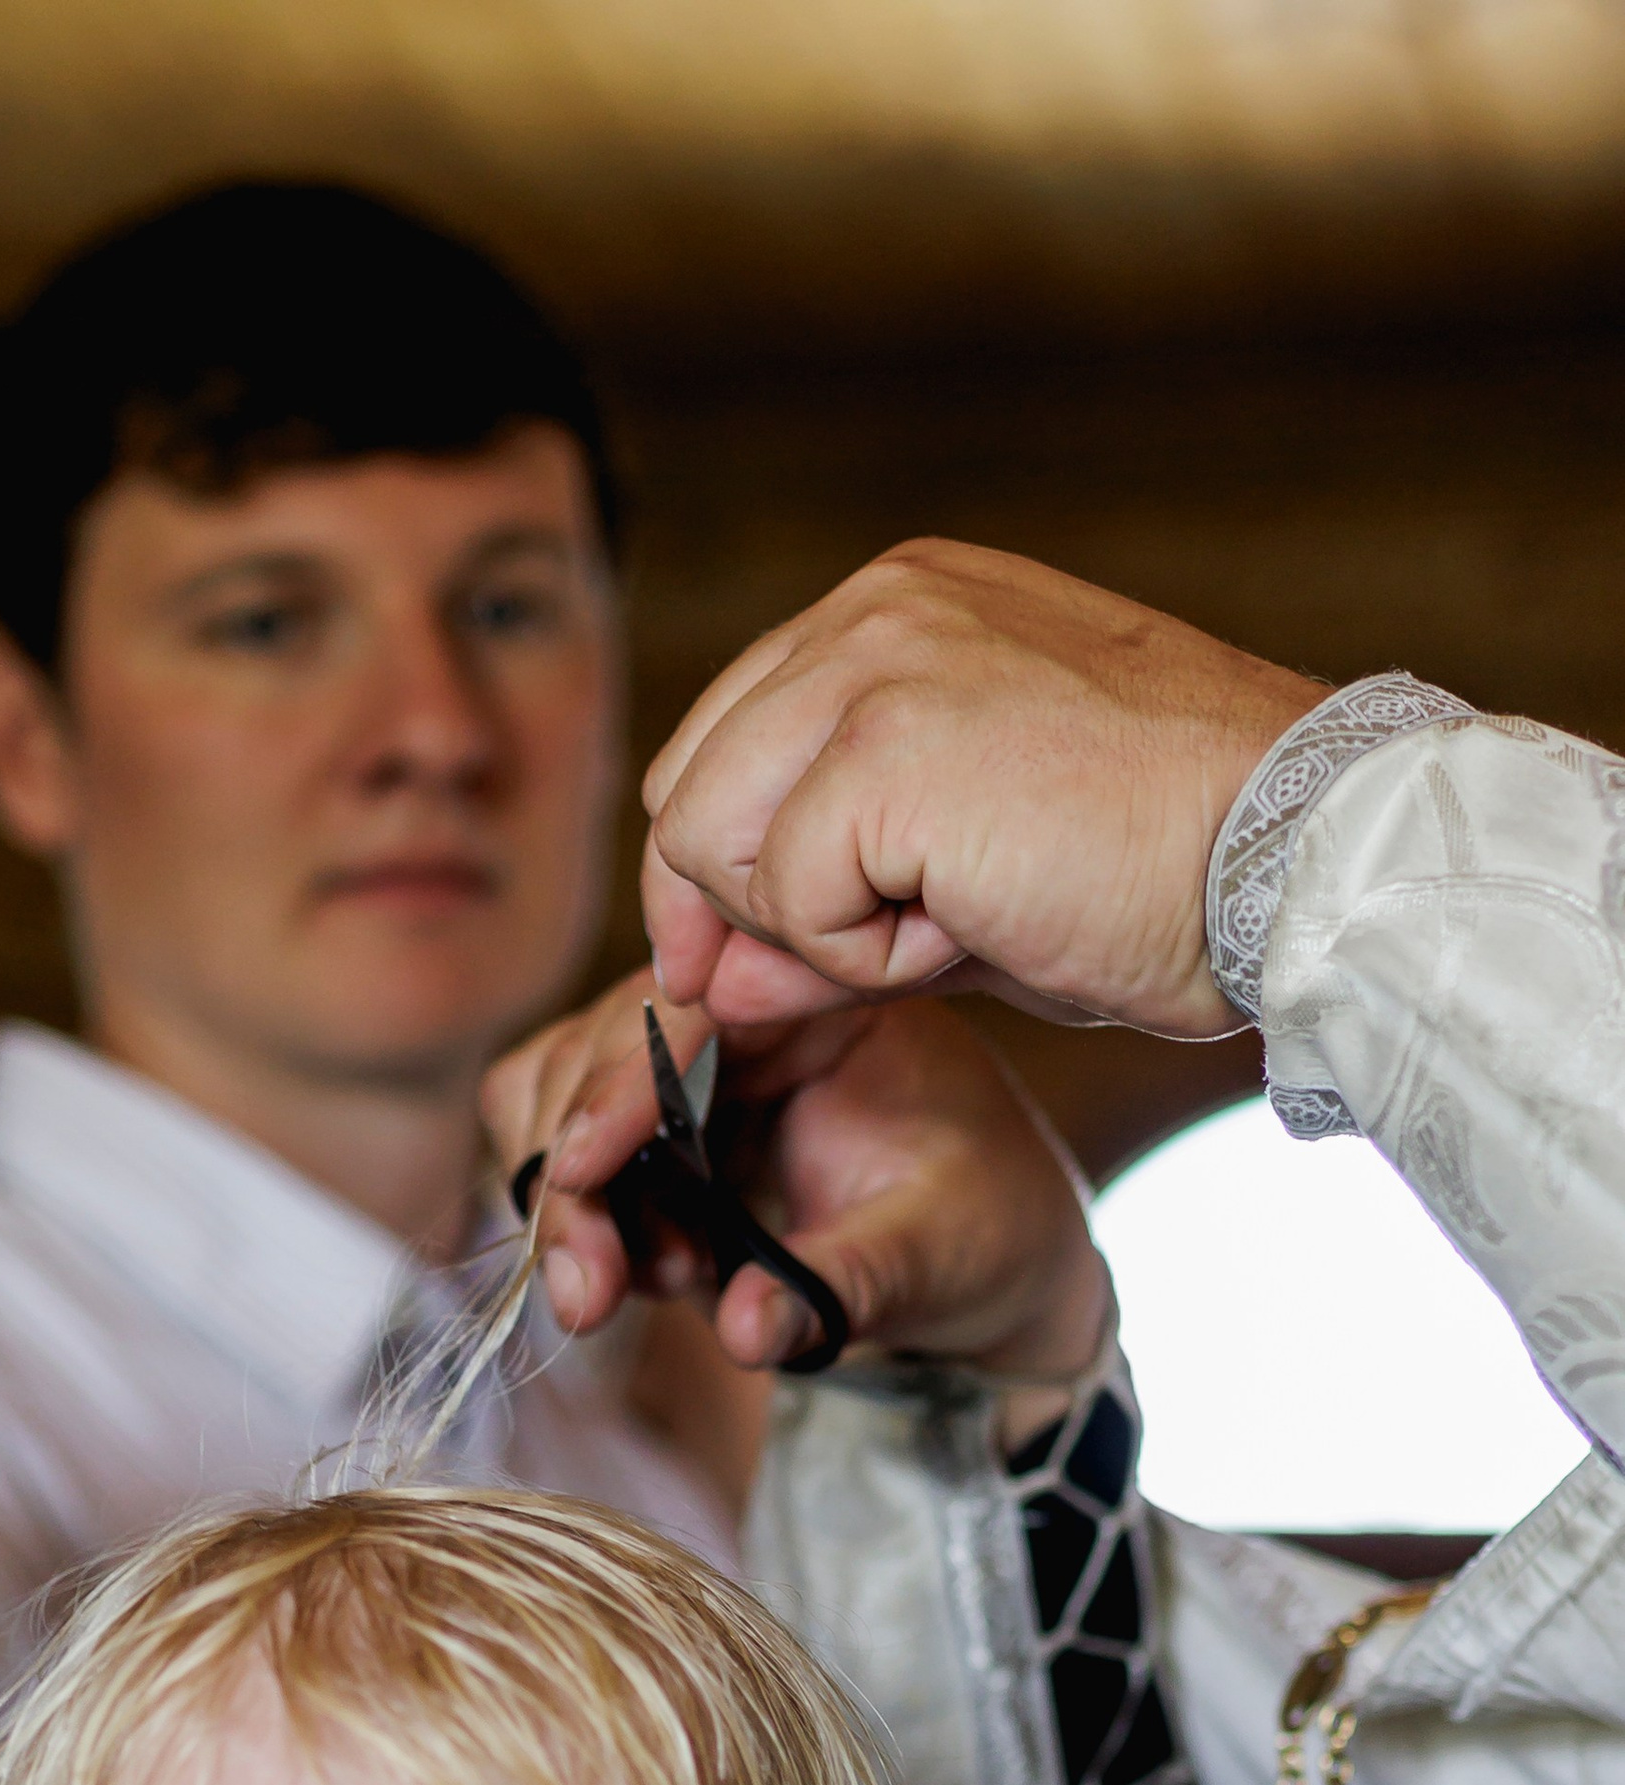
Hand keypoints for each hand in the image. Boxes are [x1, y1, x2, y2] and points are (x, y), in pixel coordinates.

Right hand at [483, 975, 1113, 1385]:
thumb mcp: (935, 1257)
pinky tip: (630, 1280)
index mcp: (819, 998)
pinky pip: (574, 1154)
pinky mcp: (663, 1140)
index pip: (689, 1005)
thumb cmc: (987, 1232)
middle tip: (587, 1286)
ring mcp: (692, 1076)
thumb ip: (838, 1287)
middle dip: (575, 1169)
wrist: (998, 1265)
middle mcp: (742, 1015)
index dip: (621, 1084)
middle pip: (596, 1051)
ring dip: (569, 1202)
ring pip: (558, 1099)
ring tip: (616, 1292)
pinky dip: (579, 1218)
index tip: (585, 1169)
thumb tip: (745, 1330)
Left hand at [637, 538, 1319, 1040]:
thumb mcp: (957, 890)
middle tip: (901, 948)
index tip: (775, 958)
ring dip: (815, 930)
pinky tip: (978, 924)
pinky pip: (785, 896)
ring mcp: (874, 660)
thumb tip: (700, 978)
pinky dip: (864, 956)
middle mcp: (874, 608)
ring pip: (712, 840)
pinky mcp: (885, 744)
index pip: (724, 749)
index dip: (730, 876)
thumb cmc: (1162, 870)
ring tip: (957, 922)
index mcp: (899, 609)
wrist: (1292, 857)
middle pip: (690, 792)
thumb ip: (817, 919)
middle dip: (755, 909)